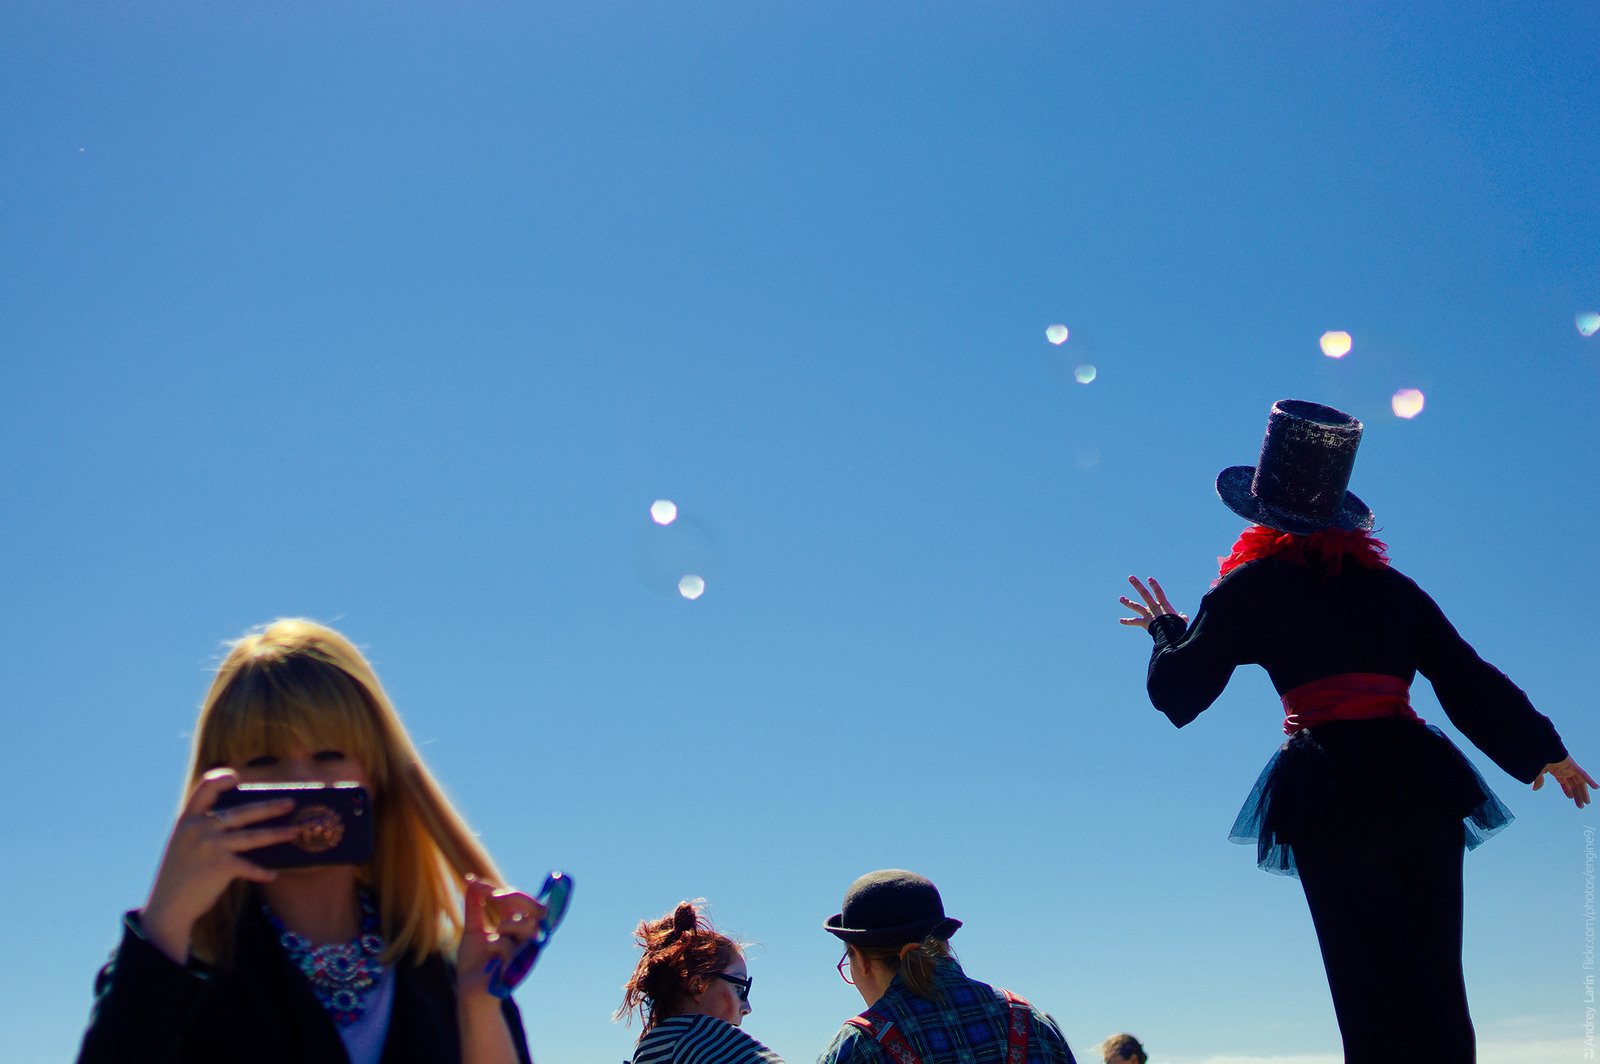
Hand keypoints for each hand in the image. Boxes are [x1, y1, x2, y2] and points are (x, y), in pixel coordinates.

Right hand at [140, 768, 299, 964]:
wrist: (166, 909)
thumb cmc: (180, 876)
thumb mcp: (184, 845)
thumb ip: (203, 829)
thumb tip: (243, 820)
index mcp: (187, 819)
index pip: (205, 787)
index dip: (221, 778)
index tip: (237, 778)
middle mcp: (198, 828)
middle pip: (242, 811)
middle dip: (270, 807)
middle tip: (291, 803)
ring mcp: (209, 845)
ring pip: (253, 836)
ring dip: (278, 834)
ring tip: (296, 831)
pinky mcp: (220, 866)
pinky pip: (250, 866)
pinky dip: (263, 871)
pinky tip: (273, 874)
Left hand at [456, 875, 546, 1001]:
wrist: (468, 990)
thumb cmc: (474, 963)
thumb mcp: (473, 929)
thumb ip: (474, 906)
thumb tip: (471, 881)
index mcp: (517, 927)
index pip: (518, 901)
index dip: (498, 888)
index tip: (472, 881)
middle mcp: (525, 938)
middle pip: (537, 909)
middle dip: (517, 898)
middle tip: (495, 895)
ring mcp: (524, 953)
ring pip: (530, 928)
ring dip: (510, 923)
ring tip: (497, 928)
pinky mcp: (517, 968)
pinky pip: (510, 947)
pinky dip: (496, 944)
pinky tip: (488, 952)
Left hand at [1118, 575, 1187, 630]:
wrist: (1170, 633)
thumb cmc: (1177, 627)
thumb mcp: (1181, 621)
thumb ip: (1182, 618)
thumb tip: (1184, 617)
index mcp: (1163, 605)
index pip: (1159, 592)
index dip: (1154, 585)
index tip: (1149, 578)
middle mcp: (1153, 607)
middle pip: (1144, 593)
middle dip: (1137, 585)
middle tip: (1130, 577)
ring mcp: (1148, 614)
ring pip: (1135, 606)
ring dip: (1127, 602)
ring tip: (1120, 598)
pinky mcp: (1144, 622)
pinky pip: (1134, 622)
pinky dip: (1127, 622)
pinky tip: (1120, 620)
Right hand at [1534, 757, 1596, 808]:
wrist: (1542, 749)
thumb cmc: (1538, 759)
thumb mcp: (1538, 773)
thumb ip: (1539, 781)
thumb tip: (1535, 789)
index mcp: (1557, 771)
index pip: (1564, 783)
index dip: (1568, 790)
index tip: (1570, 798)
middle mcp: (1565, 770)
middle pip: (1574, 785)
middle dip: (1578, 795)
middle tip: (1581, 806)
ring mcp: (1570, 769)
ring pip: (1580, 783)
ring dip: (1584, 793)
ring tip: (1587, 803)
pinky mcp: (1573, 766)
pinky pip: (1583, 775)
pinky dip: (1590, 781)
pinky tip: (1596, 787)